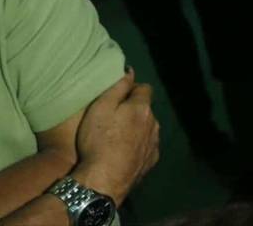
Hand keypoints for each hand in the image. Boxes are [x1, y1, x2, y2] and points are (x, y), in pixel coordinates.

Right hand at [72, 70, 159, 203]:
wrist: (103, 180)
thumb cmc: (98, 141)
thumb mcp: (101, 109)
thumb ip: (118, 88)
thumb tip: (130, 72)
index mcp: (142, 108)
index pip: (144, 88)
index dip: (132, 89)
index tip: (119, 96)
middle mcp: (154, 123)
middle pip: (146, 110)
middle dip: (134, 110)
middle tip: (113, 119)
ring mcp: (154, 144)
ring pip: (148, 129)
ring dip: (137, 129)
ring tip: (117, 138)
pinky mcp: (151, 161)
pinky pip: (146, 147)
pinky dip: (138, 147)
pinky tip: (124, 153)